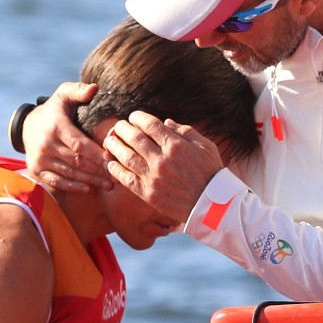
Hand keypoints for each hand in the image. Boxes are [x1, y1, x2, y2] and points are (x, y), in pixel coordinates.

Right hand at [22, 82, 110, 192]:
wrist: (27, 125)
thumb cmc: (54, 110)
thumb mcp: (64, 95)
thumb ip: (78, 91)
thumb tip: (94, 88)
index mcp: (56, 127)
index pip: (80, 144)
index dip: (98, 155)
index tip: (113, 161)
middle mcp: (46, 145)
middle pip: (77, 162)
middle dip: (98, 170)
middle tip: (117, 176)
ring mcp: (40, 159)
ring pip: (70, 173)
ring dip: (90, 180)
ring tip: (108, 184)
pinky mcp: (36, 170)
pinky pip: (57, 182)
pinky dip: (73, 187)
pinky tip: (88, 188)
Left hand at [104, 111, 223, 222]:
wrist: (212, 205)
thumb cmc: (211, 173)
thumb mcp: (205, 146)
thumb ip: (185, 131)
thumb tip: (166, 122)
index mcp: (176, 146)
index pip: (150, 125)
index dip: (138, 118)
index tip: (133, 116)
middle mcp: (162, 160)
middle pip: (134, 138)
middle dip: (123, 129)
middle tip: (118, 126)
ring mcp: (154, 177)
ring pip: (126, 157)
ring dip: (114, 146)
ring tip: (109, 140)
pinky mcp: (148, 194)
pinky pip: (126, 179)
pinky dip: (116, 169)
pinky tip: (111, 163)